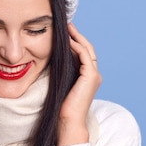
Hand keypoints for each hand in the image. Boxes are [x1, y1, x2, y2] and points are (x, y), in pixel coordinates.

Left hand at [58, 23, 101, 145]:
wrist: (68, 121)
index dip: (75, 41)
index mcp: (87, 76)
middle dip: (77, 35)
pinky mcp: (91, 77)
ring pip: (87, 49)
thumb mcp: (60, 83)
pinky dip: (77, 46)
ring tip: (67, 28)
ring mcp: (94, 75)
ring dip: (77, 37)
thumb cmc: (61, 106)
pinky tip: (68, 40)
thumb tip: (51, 58)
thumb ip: (61, 70)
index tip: (64, 32)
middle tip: (67, 24)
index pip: (83, 53)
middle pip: (87, 48)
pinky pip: (85, 56)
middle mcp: (94, 74)